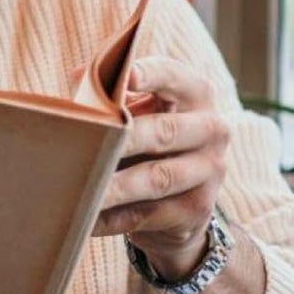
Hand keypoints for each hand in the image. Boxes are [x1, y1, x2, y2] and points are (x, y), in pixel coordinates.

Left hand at [94, 57, 229, 280]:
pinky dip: (113, 217)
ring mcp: (209, 172)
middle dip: (123, 138)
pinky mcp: (197, 209)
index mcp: (196, 94)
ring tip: (83, 190)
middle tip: (87, 143)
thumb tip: (81, 78)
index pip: (175, 77)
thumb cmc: (147, 141)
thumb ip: (112, 92)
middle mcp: (212, 129)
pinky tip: (87, 218)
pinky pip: (148, 213)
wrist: (179, 203)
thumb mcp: (137, 111)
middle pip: (164, 131)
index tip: (126, 76)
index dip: (151, 75)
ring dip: (116, 186)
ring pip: (157, 178)